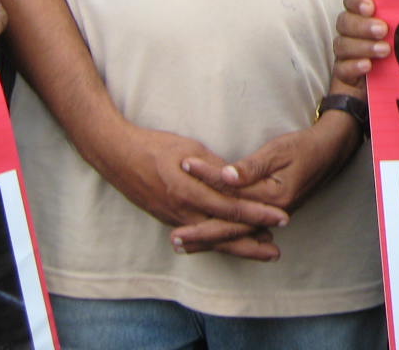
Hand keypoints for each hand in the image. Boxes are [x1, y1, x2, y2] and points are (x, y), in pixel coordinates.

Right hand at [93, 123, 289, 261]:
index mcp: (190, 191)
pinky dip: (215, 243)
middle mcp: (181, 211)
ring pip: (210, 240)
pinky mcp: (166, 219)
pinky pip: (196, 236)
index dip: (258, 214)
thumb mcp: (192, 150)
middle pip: (223, 233)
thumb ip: (216, 169)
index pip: (232, 207)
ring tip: (261, 252)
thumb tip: (240, 182)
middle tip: (276, 251)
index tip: (281, 218)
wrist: (117, 155)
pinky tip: (229, 245)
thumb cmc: (156, 146)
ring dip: (236, 247)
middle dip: (251, 243)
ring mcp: (172, 218)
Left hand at [175, 116, 357, 255]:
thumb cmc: (305, 146)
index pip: (232, 193)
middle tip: (175, 241)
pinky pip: (244, 228)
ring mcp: (272, 216)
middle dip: (201, 234)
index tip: (182, 169)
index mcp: (273, 196)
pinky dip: (225, 235)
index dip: (205, 181)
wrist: (332, 150)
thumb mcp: (279, 150)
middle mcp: (272, 212)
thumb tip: (226, 176)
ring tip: (183, 246)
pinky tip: (209, 239)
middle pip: (231, 227)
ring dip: (209, 240)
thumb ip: (251, 167)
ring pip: (236, 232)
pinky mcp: (271, 213)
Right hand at [332, 0, 389, 85]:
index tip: (370, 6)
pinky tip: (367, 65)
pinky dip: (354, 66)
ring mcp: (345, 50)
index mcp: (362, 13)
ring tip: (384, 50)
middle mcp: (350, 29)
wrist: (396, 80)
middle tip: (383, 30)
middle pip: (344, 21)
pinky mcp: (344, 72)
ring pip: (342, 44)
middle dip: (363, 25)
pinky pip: (341, 68)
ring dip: (363, 46)